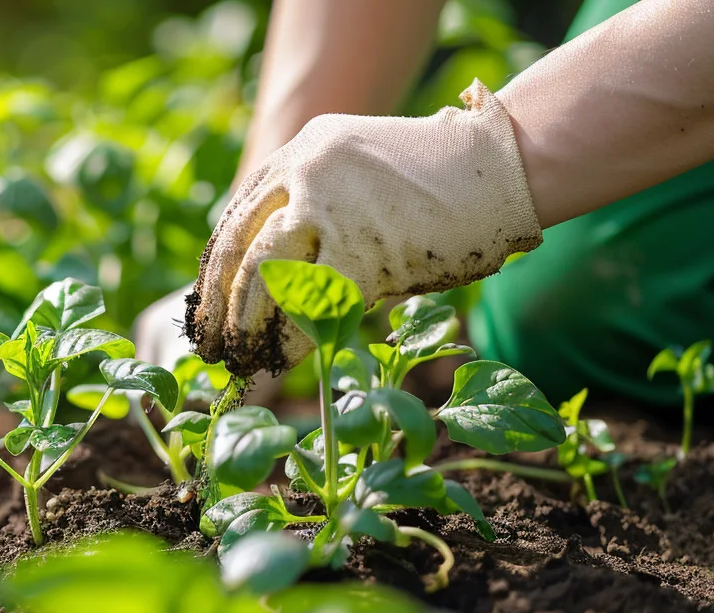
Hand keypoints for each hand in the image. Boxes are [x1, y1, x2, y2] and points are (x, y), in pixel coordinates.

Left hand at [185, 80, 540, 376]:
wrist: (508, 167)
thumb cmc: (442, 185)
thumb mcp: (360, 181)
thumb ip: (316, 218)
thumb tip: (271, 286)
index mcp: (302, 150)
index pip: (238, 214)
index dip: (217, 268)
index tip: (205, 304)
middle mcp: (306, 169)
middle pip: (239, 244)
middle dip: (218, 302)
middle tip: (208, 344)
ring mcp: (330, 204)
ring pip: (264, 274)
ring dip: (247, 324)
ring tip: (240, 358)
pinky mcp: (361, 244)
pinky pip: (311, 303)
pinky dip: (294, 338)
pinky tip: (284, 361)